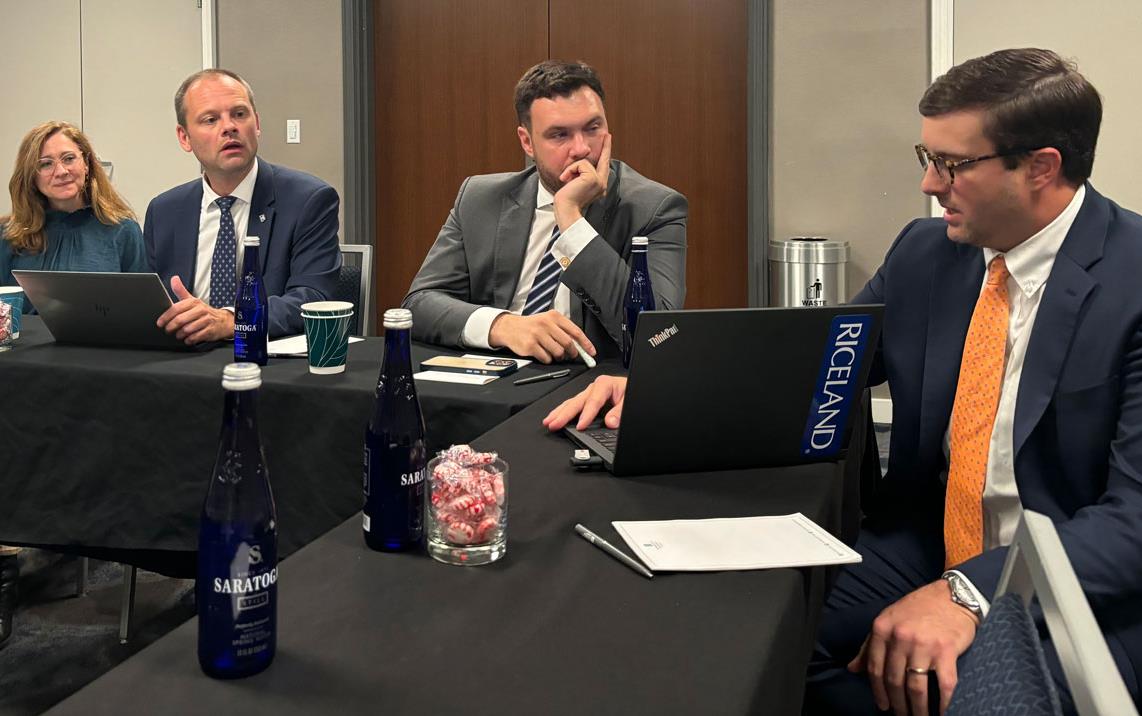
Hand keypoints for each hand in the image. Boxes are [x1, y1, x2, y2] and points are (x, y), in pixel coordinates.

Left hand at [157, 276, 235, 344]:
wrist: (223, 321)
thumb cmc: (204, 312)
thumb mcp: (192, 300)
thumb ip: (181, 290)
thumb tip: (174, 279)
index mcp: (194, 302)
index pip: (176, 309)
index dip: (166, 317)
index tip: (160, 323)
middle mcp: (201, 310)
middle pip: (180, 320)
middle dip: (171, 327)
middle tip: (168, 330)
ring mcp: (206, 320)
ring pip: (187, 329)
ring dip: (180, 334)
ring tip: (178, 335)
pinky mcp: (210, 330)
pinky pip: (195, 337)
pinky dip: (189, 339)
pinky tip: (187, 339)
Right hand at [489, 311, 594, 363]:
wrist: (509, 327)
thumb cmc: (531, 326)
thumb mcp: (547, 321)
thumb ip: (563, 330)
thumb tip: (580, 346)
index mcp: (554, 316)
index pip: (576, 331)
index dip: (586, 344)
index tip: (591, 352)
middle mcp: (546, 324)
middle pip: (568, 343)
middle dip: (573, 352)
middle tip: (571, 355)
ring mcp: (538, 335)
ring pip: (558, 352)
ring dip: (559, 357)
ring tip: (554, 354)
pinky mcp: (531, 346)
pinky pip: (546, 358)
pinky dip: (548, 360)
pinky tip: (543, 354)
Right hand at [543, 375, 627, 430]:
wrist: (633, 386)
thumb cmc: (629, 390)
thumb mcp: (629, 400)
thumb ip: (620, 411)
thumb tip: (610, 422)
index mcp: (605, 384)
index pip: (593, 401)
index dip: (586, 415)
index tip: (580, 426)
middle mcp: (594, 387)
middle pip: (576, 401)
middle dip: (564, 414)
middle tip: (554, 424)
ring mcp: (589, 393)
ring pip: (571, 403)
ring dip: (559, 413)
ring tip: (549, 422)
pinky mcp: (588, 399)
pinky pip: (573, 405)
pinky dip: (563, 412)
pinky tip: (556, 417)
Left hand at [553, 132, 611, 230]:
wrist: (566, 210)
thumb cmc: (567, 201)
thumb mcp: (576, 185)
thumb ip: (581, 175)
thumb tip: (581, 163)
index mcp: (599, 186)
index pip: (603, 167)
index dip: (606, 153)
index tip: (608, 140)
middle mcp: (602, 184)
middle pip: (604, 160)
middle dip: (606, 146)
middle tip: (607, 135)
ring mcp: (599, 181)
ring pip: (585, 162)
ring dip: (571, 169)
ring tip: (567, 181)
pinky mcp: (592, 178)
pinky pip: (580, 164)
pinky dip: (570, 170)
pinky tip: (567, 180)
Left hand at [847, 580, 978, 714]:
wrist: (953, 595)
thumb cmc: (919, 608)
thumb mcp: (888, 620)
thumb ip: (869, 645)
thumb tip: (852, 668)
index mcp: (882, 628)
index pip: (874, 668)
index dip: (878, 691)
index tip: (882, 706)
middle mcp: (901, 637)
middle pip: (894, 680)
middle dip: (897, 704)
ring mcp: (924, 645)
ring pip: (915, 687)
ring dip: (917, 709)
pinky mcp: (947, 650)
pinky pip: (943, 684)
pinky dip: (942, 702)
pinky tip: (941, 711)